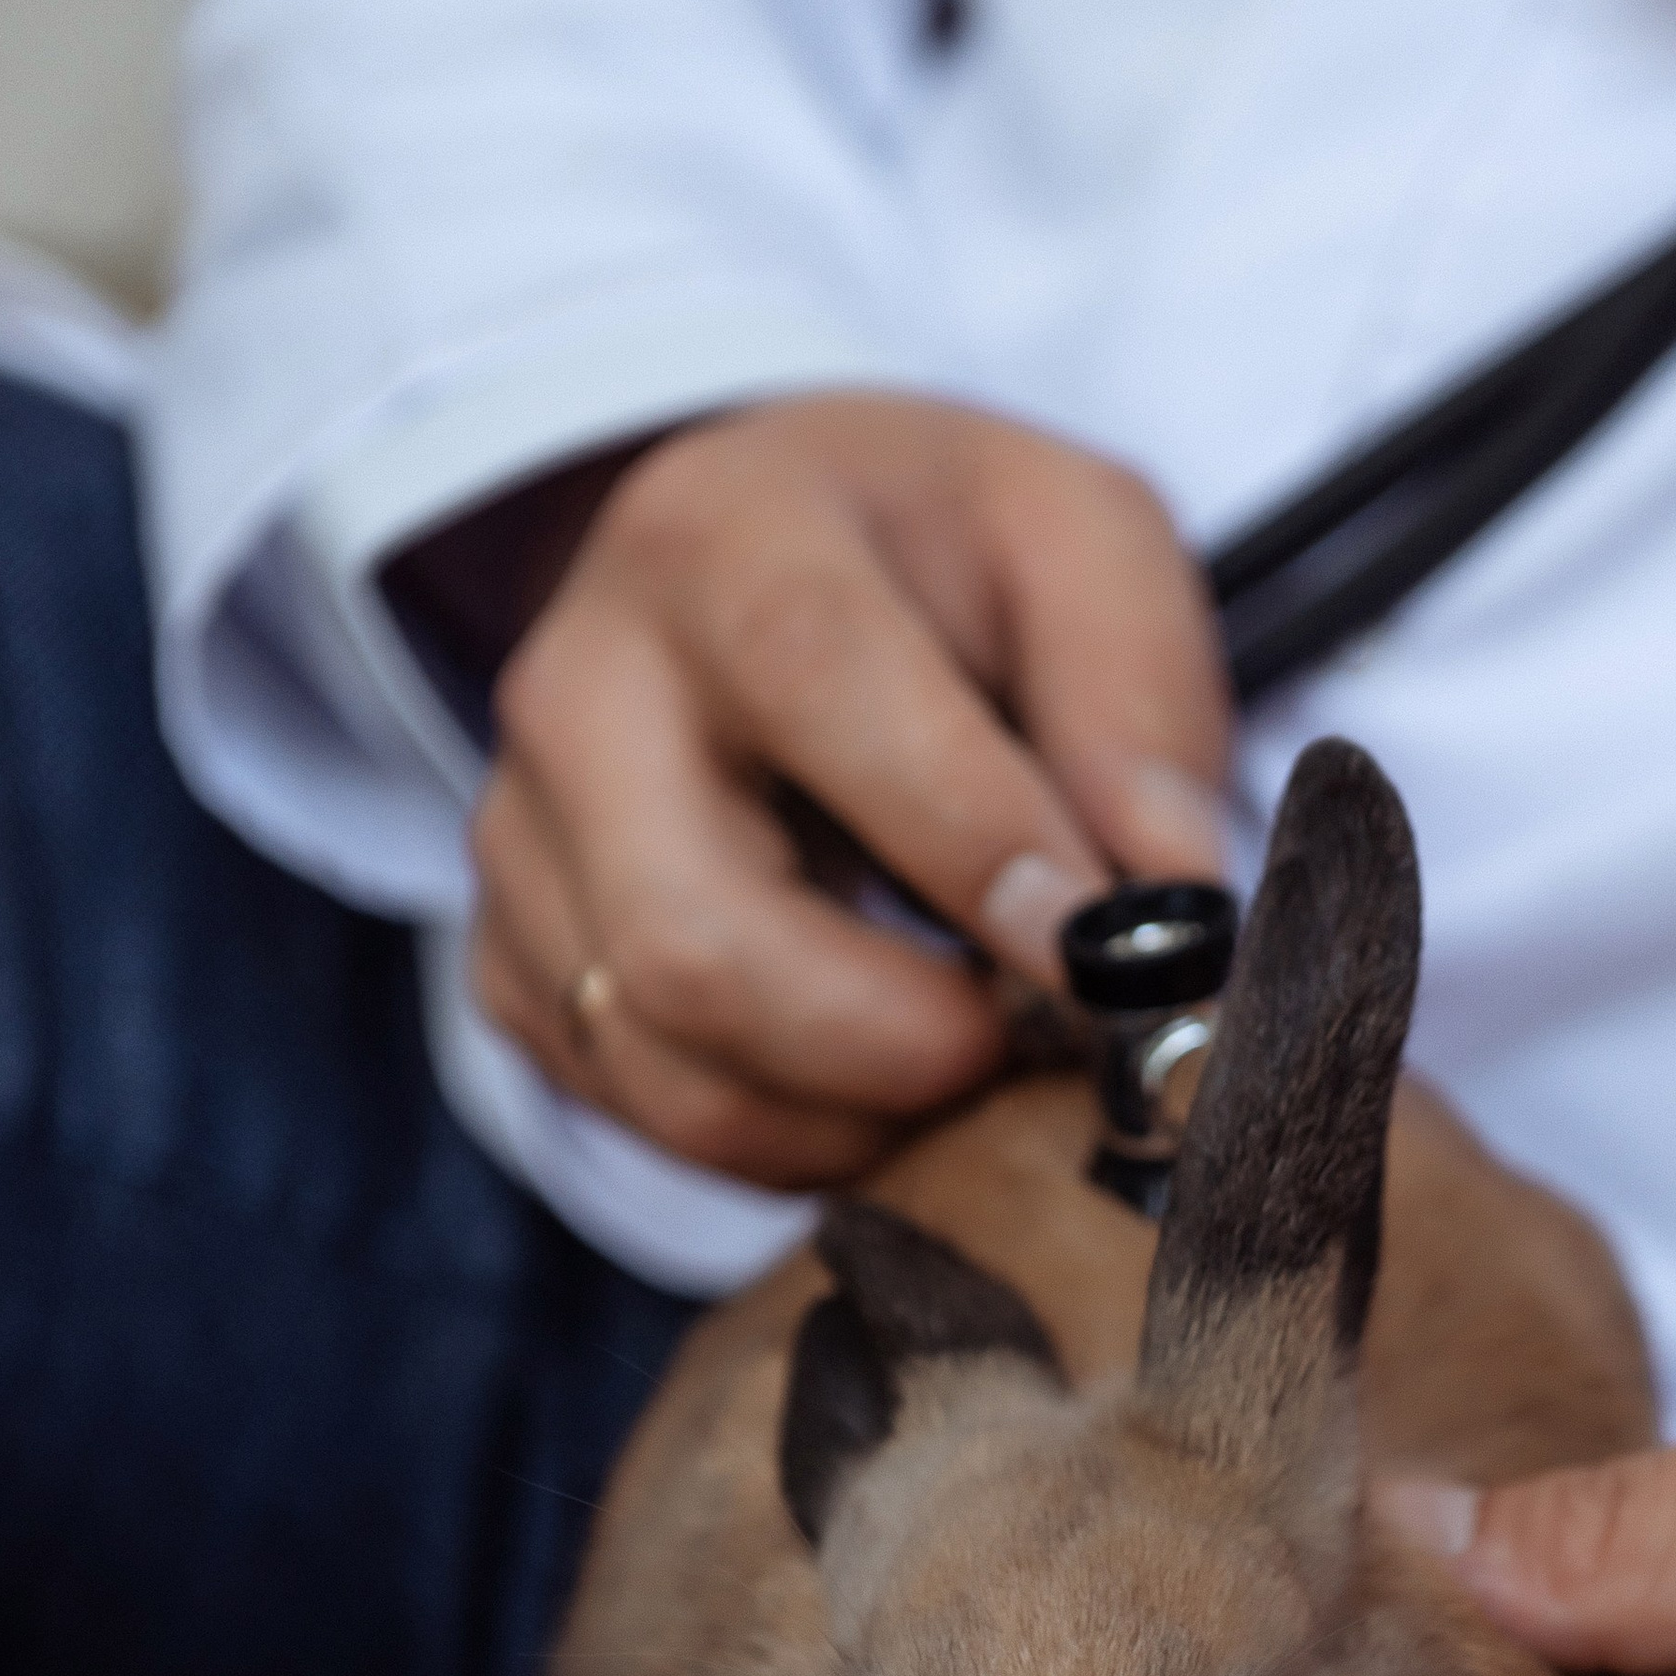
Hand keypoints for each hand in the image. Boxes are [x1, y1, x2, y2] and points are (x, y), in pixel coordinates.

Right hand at [402, 392, 1229, 1189]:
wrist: (766, 574)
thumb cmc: (937, 565)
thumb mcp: (1077, 547)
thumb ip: (1138, 701)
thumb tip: (1165, 898)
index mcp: (725, 537)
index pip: (819, 683)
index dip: (968, 842)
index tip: (1098, 955)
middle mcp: (580, 686)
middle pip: (693, 940)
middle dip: (897, 1044)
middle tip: (1030, 1042)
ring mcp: (522, 840)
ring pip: (663, 1059)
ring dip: (854, 1112)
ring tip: (970, 1055)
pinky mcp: (510, 961)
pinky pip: (639, 1110)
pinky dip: (787, 1137)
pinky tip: (875, 1071)